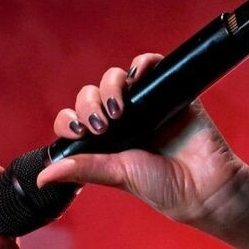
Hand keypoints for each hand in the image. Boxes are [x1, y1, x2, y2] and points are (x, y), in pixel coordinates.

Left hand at [35, 52, 248, 226]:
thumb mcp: (117, 174)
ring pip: (116, 78)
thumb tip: (43, 178)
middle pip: (91, 95)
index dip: (70, 120)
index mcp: (106, 142)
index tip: (79, 132)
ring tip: (119, 110)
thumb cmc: (164, 186)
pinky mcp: (171, 91)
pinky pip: (151, 64)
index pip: (75, 119)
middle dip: (89, 104)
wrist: (206, 186)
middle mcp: (123, 121)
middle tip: (103, 125)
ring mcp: (146, 104)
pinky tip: (138, 75)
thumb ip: (83, 169)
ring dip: (109, 86)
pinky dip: (142, 62)